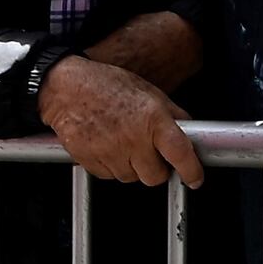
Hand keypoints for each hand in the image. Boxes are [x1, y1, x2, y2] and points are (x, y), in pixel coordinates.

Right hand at [40, 53, 207, 186]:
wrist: (66, 88)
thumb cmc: (106, 85)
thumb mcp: (149, 92)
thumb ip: (172, 115)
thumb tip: (190, 132)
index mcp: (152, 119)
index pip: (180, 153)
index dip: (191, 171)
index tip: (195, 178)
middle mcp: (133, 138)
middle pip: (155, 176)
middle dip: (157, 169)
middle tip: (152, 154)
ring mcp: (110, 152)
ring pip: (131, 178)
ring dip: (133, 167)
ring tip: (124, 142)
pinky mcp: (91, 162)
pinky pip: (109, 176)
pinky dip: (112, 166)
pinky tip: (109, 145)